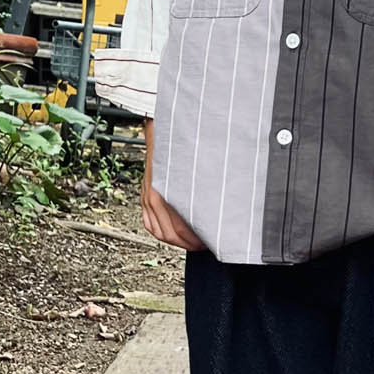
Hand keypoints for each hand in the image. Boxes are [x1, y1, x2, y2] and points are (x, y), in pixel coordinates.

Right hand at [141, 120, 205, 251]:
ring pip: (159, 232)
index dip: (199, 239)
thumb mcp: (203, 166)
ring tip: (191, 241)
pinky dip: (160, 232)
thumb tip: (228, 202)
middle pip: (172, 235)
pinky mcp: (144, 195)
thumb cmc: (182, 144)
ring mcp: (148, 197)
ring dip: (176, 241)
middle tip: (204, 244)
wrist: (162, 129)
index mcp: (171, 192)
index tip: (211, 240)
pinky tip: (171, 233)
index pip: (184, 229)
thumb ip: (210, 186)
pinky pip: (149, 223)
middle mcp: (156, 197)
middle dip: (190, 244)